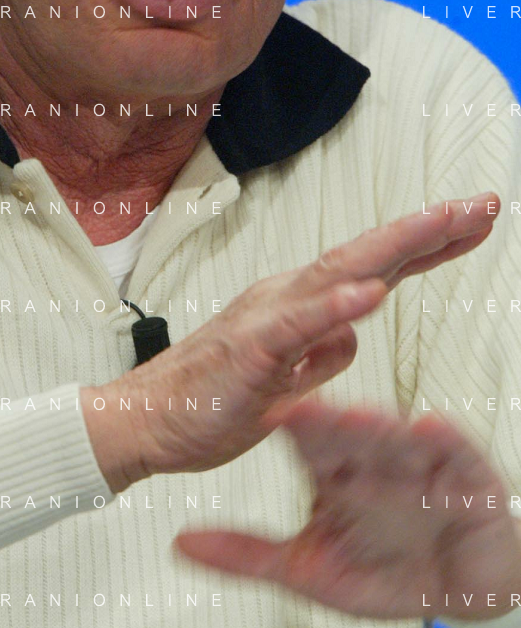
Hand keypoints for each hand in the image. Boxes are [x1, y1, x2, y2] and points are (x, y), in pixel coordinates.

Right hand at [82, 192, 499, 492]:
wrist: (143, 424)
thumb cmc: (210, 402)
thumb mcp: (286, 385)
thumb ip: (319, 355)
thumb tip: (351, 336)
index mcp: (298, 306)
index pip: (373, 267)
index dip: (426, 244)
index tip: (475, 221)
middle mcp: (285, 298)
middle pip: (367, 255)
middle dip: (429, 228)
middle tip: (485, 203)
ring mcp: (265, 319)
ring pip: (338, 273)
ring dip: (394, 246)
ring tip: (444, 222)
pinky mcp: (246, 350)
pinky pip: (295, 325)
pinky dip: (332, 307)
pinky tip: (370, 294)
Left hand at [173, 398, 520, 620]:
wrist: (459, 590)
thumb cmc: (386, 573)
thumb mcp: (308, 570)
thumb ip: (245, 555)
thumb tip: (179, 543)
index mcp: (335, 472)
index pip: (309, 443)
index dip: (289, 429)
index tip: (262, 415)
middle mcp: (375, 459)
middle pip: (350, 434)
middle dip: (328, 421)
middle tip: (302, 407)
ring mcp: (419, 464)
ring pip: (396, 438)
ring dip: (379, 428)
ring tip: (361, 416)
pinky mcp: (465, 476)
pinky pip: (453, 455)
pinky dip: (443, 442)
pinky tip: (431, 428)